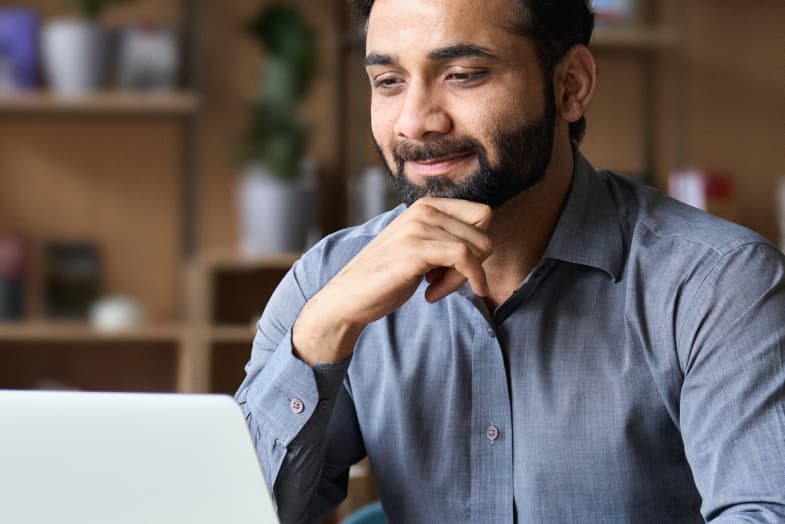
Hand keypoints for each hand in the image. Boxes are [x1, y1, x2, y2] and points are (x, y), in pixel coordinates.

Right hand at [292, 198, 492, 363]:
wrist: (348, 296)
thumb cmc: (386, 277)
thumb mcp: (420, 248)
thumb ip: (446, 238)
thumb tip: (485, 244)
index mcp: (426, 206)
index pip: (482, 215)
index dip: (477, 246)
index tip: (455, 268)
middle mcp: (424, 210)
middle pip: (484, 233)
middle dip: (474, 264)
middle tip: (444, 282)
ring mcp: (419, 227)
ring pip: (476, 248)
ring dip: (462, 278)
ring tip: (434, 289)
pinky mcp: (416, 249)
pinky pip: (465, 259)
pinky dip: (462, 282)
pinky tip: (432, 295)